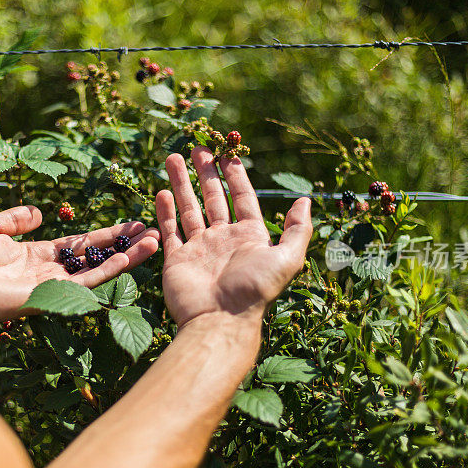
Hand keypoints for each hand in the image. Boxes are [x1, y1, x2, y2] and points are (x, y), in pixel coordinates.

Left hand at [0, 206, 159, 321]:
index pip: (80, 244)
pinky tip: (130, 257)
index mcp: (35, 255)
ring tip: (154, 242)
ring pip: (98, 270)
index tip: (130, 224)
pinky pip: (87, 283)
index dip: (105, 234)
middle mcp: (49, 272)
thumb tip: (38, 212)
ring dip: (127, 257)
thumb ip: (14, 219)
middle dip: (124, 245)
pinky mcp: (50, 296)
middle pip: (96, 256)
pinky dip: (110, 270)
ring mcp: (51, 285)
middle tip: (152, 232)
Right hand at [156, 147, 311, 327]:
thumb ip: (298, 230)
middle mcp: (224, 239)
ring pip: (189, 209)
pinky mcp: (177, 260)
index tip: (226, 152)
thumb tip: (306, 200)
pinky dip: (166, 212)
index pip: (241, 197)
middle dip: (204, 172)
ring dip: (181, 184)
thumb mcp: (288, 258)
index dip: (234, 174)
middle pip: (213, 198)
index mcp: (249, 236)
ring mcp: (199, 249)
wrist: (220, 320)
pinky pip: (171, 231)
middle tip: (196, 147)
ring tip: (171, 158)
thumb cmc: (254, 289)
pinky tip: (161, 192)